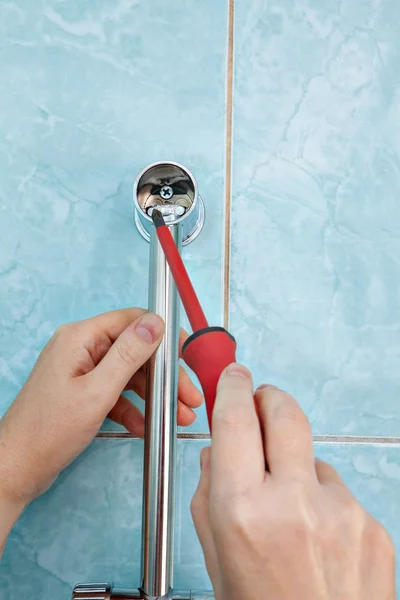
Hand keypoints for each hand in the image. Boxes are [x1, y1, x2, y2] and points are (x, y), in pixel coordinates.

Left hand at [0, 309, 201, 523]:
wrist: (18, 468)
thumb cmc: (49, 431)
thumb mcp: (97, 392)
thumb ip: (128, 355)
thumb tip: (155, 323)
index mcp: (80, 338)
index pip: (132, 320)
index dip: (164, 336)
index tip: (186, 355)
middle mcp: (81, 348)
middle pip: (135, 350)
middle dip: (164, 376)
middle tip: (189, 397)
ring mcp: (81, 370)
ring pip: (129, 374)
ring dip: (155, 396)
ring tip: (179, 417)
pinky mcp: (82, 391)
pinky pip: (116, 393)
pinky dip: (134, 409)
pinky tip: (146, 428)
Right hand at [191, 364, 394, 599]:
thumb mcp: (213, 557)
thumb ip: (209, 494)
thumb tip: (219, 451)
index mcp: (242, 511)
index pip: (236, 420)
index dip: (233, 388)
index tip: (234, 376)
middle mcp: (294, 502)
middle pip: (285, 412)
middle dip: (270, 396)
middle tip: (262, 400)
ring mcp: (340, 511)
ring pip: (312, 457)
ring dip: (297, 467)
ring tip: (291, 513)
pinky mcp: (371, 524)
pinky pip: (338, 491)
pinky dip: (322, 500)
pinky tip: (318, 539)